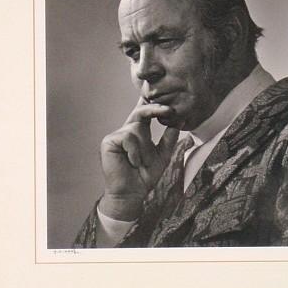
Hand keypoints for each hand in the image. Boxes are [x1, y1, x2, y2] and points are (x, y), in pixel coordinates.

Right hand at [99, 98, 179, 220]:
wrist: (132, 194)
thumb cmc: (145, 175)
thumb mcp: (163, 154)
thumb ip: (169, 137)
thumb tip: (179, 119)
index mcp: (138, 132)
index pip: (145, 112)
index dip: (153, 102)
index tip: (163, 93)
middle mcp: (127, 130)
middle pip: (140, 111)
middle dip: (156, 109)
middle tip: (170, 110)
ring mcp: (116, 135)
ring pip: (137, 129)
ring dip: (144, 149)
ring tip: (141, 163)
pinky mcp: (108, 141)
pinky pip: (128, 138)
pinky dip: (134, 152)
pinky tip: (132, 162)